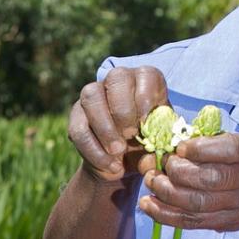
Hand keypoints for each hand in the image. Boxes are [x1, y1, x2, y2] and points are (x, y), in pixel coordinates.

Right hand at [68, 66, 169, 182]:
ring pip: (92, 97)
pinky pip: (78, 127)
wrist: (122, 163)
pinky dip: (94, 149)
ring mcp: (93, 94)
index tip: (146, 122)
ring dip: (105, 128)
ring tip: (118, 152)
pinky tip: (109, 164)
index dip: (146, 98)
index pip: (145, 74)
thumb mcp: (160, 142)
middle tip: (131, 135)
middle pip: (117, 77)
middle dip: (124, 110)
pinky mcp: (76, 115)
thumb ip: (162, 139)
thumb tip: (157, 144)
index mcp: (145, 81)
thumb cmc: (147, 145)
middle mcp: (118, 80)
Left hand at [140, 133, 238, 233]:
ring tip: (151, 181)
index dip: (200, 149)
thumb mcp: (229, 143)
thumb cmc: (238, 162)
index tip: (180, 148)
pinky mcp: (222, 223)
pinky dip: (163, 213)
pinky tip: (147, 203)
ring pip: (197, 203)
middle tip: (160, 166)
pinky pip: (189, 221)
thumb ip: (200, 143)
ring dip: (166, 192)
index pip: (229, 150)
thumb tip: (156, 152)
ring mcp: (236, 205)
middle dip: (177, 172)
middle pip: (210, 179)